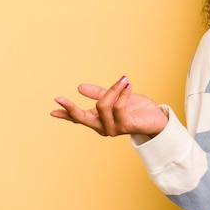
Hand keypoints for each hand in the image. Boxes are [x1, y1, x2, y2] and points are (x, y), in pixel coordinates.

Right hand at [50, 76, 168, 137]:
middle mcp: (103, 127)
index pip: (79, 118)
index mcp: (99, 120)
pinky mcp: (126, 126)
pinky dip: (122, 94)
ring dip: (113, 90)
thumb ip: (100, 93)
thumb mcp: (116, 97)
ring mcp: (114, 129)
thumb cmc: (137, 108)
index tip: (52, 109)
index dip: (66, 114)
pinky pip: (119, 107)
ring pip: (103, 106)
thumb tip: (80, 87)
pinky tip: (128, 86)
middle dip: (71, 108)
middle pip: (82, 118)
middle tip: (62, 98)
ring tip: (124, 81)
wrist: (157, 117)